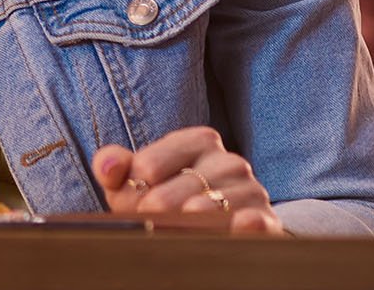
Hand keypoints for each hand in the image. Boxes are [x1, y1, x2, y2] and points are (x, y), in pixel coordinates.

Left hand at [93, 127, 283, 233]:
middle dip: (152, 215)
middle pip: (172, 193)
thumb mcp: (139, 180)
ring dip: (181, 227)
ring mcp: (251, 190)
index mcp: (198, 141)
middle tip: (148, 226)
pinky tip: (236, 226)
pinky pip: (254, 223)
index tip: (133, 204)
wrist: (215, 228)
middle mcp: (228, 161)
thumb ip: (116, 166)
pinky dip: (242, 227)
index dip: (132, 192)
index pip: (148, 166)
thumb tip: (108, 166)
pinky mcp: (265, 221)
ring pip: (205, 210)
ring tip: (174, 233)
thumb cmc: (169, 198)